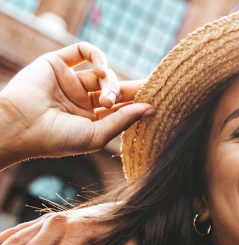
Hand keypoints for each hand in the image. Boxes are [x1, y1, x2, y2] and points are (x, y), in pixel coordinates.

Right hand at [0, 42, 150, 166]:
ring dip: (111, 83)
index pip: (120, 108)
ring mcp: (70, 81)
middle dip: (132, 90)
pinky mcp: (57, 63)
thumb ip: (123, 120)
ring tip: (106, 99)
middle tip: (149, 89)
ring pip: (102, 74)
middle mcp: (81, 101)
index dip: (137, 103)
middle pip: (115, 89)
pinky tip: (103, 68)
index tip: (157, 100)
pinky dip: (97, 55)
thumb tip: (150, 108)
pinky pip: (82, 52)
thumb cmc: (59, 139)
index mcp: (91, 121)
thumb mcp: (98, 134)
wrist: (22, 125)